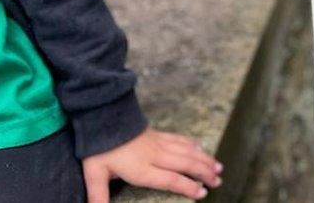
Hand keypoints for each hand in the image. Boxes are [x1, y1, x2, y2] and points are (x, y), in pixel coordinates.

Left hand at [82, 128, 222, 201]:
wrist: (103, 117)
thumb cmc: (98, 150)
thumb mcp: (94, 174)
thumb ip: (97, 196)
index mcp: (142, 168)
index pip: (170, 179)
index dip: (187, 186)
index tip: (202, 194)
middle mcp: (155, 155)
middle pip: (186, 164)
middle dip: (204, 173)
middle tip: (218, 181)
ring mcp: (159, 143)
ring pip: (187, 151)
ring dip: (204, 159)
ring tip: (218, 167)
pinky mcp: (158, 134)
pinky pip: (180, 139)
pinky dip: (193, 145)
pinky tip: (201, 148)